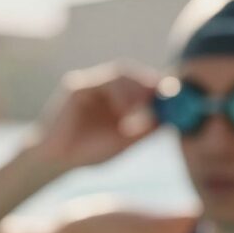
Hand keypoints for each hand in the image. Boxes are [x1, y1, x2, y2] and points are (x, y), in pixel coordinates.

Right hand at [30, 62, 158, 171]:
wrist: (58, 160)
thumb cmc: (90, 152)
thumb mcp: (125, 142)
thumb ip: (145, 129)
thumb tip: (170, 118)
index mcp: (118, 98)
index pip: (143, 82)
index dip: (159, 86)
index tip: (174, 97)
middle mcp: (105, 87)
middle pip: (133, 72)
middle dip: (149, 84)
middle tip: (159, 99)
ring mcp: (91, 84)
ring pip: (120, 72)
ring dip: (134, 91)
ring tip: (136, 115)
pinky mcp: (77, 86)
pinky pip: (102, 81)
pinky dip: (118, 94)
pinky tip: (121, 113)